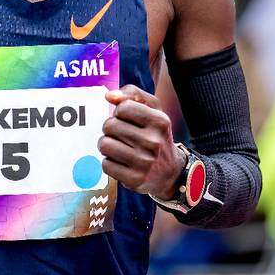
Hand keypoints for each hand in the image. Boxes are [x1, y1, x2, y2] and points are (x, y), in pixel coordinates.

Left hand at [100, 85, 182, 199]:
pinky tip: (121, 162)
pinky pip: (106, 165)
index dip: (120, 112)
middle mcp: (154, 142)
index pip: (123, 108)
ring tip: (118, 147)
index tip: (127, 119)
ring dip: (107, 145)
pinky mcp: (135, 180)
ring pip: (105, 145)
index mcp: (160, 121)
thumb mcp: (153, 110)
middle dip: (111, 129)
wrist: (170, 172)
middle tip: (121, 135)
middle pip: (110, 125)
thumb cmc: (156, 135)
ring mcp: (144, 163)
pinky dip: (110, 162)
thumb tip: (108, 95)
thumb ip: (132, 94)